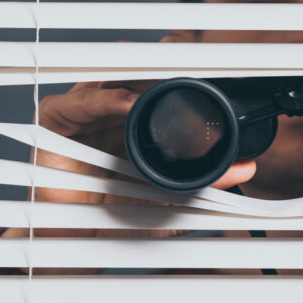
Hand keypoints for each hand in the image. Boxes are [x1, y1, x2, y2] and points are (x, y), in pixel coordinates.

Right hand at [3, 37, 257, 239]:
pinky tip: (127, 103)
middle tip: (194, 63)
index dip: (185, 65)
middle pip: (136, 68)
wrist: (77, 239)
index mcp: (135, 115)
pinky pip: (81, 101)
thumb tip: (247, 168)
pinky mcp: (55, 117)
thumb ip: (206, 181)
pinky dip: (105, 99)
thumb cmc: (118, 213)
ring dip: (138, 76)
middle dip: (165, 62)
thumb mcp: (169, 194)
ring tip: (166, 79)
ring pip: (111, 75)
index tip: (218, 67)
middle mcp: (109, 105)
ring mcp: (82, 108)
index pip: (160, 76)